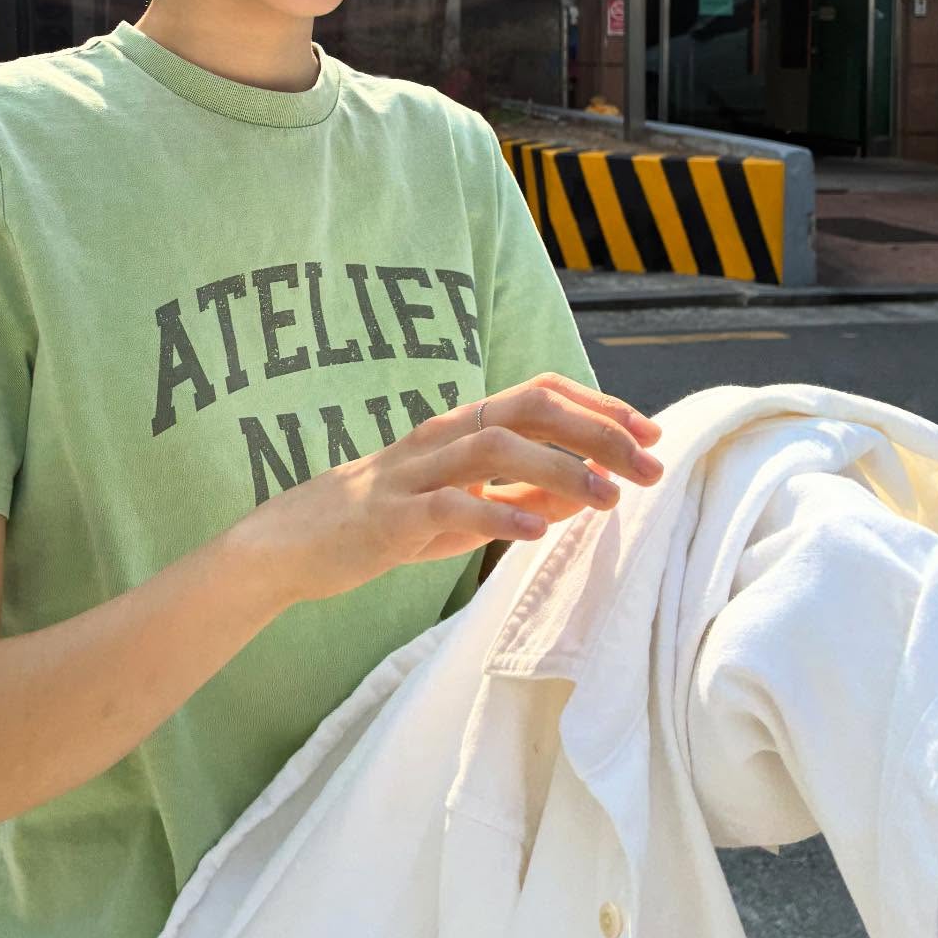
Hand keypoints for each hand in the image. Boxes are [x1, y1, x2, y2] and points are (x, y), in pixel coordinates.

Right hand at [243, 372, 663, 606]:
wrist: (288, 545)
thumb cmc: (380, 522)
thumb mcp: (460, 506)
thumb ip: (520, 493)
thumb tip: (587, 490)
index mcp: (458, 427)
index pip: (539, 392)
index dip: (598, 405)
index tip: (649, 432)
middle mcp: (440, 437)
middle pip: (527, 408)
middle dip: (596, 430)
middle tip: (648, 464)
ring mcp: (413, 474)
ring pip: (495, 448)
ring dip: (560, 469)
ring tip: (607, 498)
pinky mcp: (391, 517)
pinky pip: (450, 507)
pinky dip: (498, 513)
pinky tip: (536, 530)